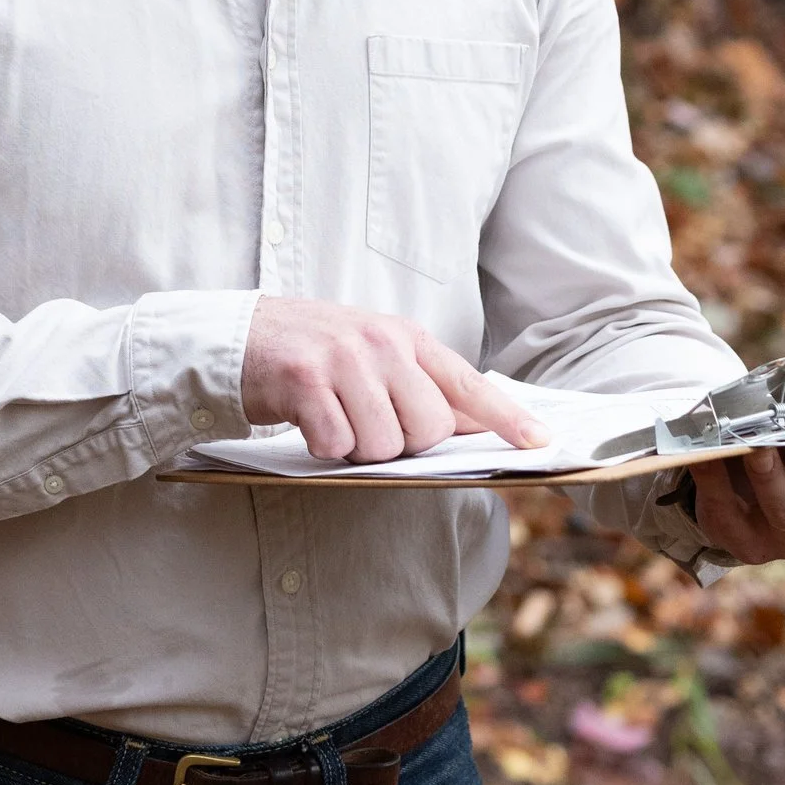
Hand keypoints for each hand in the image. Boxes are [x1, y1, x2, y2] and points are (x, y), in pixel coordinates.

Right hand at [240, 295, 547, 465]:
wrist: (243, 335)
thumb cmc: (317, 354)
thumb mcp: (376, 356)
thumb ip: (422, 387)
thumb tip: (477, 428)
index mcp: (407, 338)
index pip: (468, 383)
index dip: (506, 417)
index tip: (540, 442)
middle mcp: (381, 343)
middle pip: (426, 429)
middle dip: (401, 446)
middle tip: (367, 425)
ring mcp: (344, 359)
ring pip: (382, 444)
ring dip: (357, 449)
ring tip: (335, 419)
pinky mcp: (306, 379)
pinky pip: (336, 443)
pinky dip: (323, 447)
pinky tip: (310, 422)